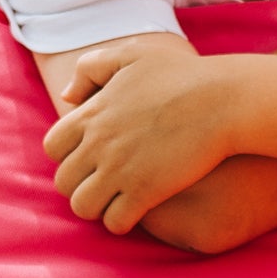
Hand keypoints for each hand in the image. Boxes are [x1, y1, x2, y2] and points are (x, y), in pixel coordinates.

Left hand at [43, 45, 246, 233]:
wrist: (223, 99)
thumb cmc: (182, 75)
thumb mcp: (132, 55)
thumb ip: (91, 68)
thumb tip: (67, 96)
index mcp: (92, 114)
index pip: (52, 147)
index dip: (67, 155)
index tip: (90, 156)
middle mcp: (99, 144)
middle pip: (63, 181)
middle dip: (79, 185)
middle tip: (102, 184)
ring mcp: (120, 170)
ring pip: (82, 206)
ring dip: (96, 207)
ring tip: (115, 201)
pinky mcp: (145, 191)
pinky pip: (115, 222)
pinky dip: (121, 221)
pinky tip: (137, 211)